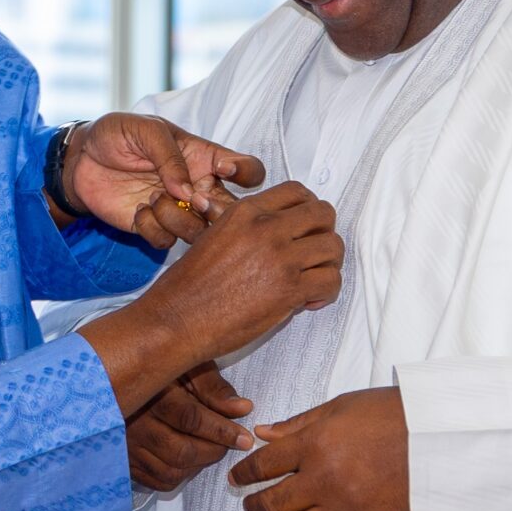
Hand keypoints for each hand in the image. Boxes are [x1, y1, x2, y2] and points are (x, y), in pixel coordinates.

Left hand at [62, 114, 264, 246]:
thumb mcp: (144, 129)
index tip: (223, 169)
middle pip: (232, 211)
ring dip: (178, 218)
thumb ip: (169, 156)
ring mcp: (178, 210)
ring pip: (201, 232)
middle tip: (192, 199)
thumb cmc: (118, 134)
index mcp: (204, 158)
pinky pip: (167, 242)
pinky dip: (153, 229)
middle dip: (217, 210)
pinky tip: (138, 210)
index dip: (247, 173)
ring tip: (153, 198)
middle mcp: (198, 187)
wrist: (81, 159)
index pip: (248, 169)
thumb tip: (186, 190)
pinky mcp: (154, 227)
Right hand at [126, 366, 255, 491]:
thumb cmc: (159, 372)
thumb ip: (213, 388)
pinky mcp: (124, 462)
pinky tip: (188, 460)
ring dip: (198, 465)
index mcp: (150, 395)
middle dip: (214, 451)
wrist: (116, 380)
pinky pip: (157, 481)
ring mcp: (126, 447)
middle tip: (229, 443)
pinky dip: (180, 476)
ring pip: (170, 471)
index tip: (244, 437)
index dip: (221, 431)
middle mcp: (134, 424)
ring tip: (209, 449)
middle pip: (181, 451)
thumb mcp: (186, 368)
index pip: (190, 419)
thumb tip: (243, 409)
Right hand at [134, 181, 341, 365]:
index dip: (307, 209)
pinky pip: (331, 281)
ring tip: (314, 278)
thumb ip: (248, 228)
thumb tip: (280, 233)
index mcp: (245, 212)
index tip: (305, 226)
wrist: (177, 318)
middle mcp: (266, 228)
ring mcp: (280, 258)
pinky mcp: (289, 289)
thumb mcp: (213, 237)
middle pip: (323, 213)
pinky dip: (327, 292)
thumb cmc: (189, 286)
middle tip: (314, 252)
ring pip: (334, 246)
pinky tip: (310, 300)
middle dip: (323, 233)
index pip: (297, 192)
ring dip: (329, 263)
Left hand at [227, 387, 410, 510]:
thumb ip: (298, 424)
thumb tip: (262, 433)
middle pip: (274, 503)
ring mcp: (348, 508)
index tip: (236, 478)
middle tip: (249, 508)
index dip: (243, 473)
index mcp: (314, 444)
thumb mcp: (340, 407)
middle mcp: (325, 480)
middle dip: (254, 508)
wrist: (439, 438)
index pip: (263, 465)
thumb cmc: (391, 414)